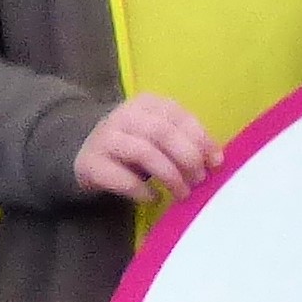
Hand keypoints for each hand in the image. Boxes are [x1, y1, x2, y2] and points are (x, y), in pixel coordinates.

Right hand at [72, 94, 218, 204]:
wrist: (85, 153)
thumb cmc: (133, 145)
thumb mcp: (157, 135)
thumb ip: (183, 140)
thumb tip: (215, 159)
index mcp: (147, 103)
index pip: (179, 116)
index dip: (201, 139)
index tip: (216, 162)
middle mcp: (125, 115)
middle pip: (163, 133)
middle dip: (187, 158)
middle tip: (200, 180)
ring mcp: (106, 138)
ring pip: (144, 152)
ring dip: (169, 175)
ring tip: (182, 193)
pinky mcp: (91, 163)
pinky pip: (122, 178)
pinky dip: (143, 190)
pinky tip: (154, 198)